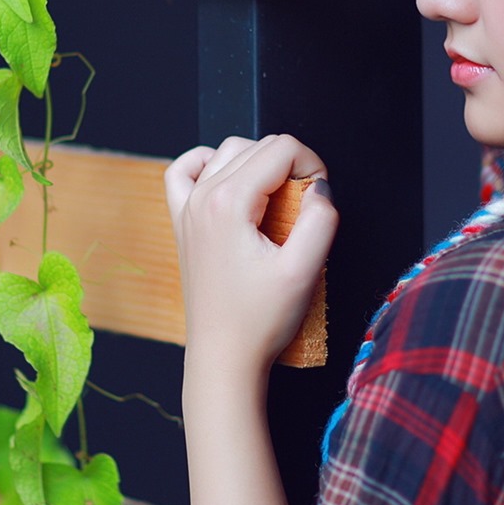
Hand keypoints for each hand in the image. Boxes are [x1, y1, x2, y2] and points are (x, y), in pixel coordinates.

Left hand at [164, 134, 338, 384]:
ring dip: (259, 165)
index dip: (313, 166)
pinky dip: (209, 165)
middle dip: (291, 166)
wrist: (223, 358)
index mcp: (228, 203)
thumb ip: (320, 219)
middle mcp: (201, 198)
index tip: (321, 200)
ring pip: (227, 151)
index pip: (281, 148)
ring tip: (277, 203)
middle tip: (305, 210)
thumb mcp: (304, 271)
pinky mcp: (182, 223)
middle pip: (257, 146)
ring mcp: (186, 209)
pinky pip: (184, 171)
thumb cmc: (260, 321)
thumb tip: (320, 187)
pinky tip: (230, 184)